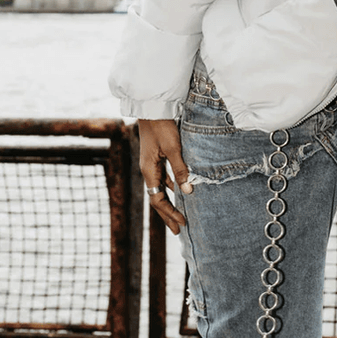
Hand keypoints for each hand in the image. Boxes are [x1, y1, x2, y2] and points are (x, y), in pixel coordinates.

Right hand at [138, 119, 190, 234]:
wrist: (153, 107)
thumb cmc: (162, 126)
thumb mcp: (174, 148)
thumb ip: (180, 170)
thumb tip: (188, 191)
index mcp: (149, 170)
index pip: (158, 199)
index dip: (170, 213)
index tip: (182, 224)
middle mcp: (148, 170)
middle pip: (157, 198)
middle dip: (168, 214)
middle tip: (178, 230)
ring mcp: (152, 164)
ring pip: (161, 188)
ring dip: (170, 202)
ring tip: (180, 214)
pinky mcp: (157, 157)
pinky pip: (164, 177)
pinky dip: (173, 186)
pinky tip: (181, 190)